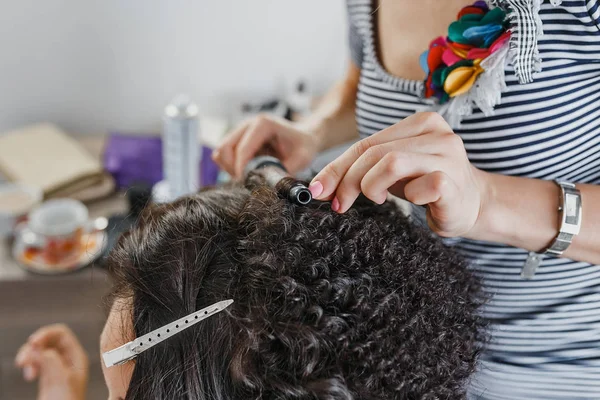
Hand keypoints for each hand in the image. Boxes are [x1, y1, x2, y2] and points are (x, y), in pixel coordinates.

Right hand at [15, 324, 88, 399]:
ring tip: (26, 371)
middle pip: (49, 340)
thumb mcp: (60, 379)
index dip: (46, 333)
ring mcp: (57, 367)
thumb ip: (51, 360)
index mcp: (76, 356)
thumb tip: (37, 347)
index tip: (32, 342)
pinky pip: (37, 362)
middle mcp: (68, 359)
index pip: (61, 334)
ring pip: (40, 351)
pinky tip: (30, 376)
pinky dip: (30, 365)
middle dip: (34, 347)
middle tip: (22, 360)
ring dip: (29, 356)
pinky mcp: (47, 376)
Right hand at [212, 114, 319, 178]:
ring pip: (220, 153)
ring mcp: (240, 131)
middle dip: (233, 169)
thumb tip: (271, 187)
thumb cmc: (304, 146)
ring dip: (229, 169)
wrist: (305, 137)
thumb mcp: (302, 159)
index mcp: (263, 124)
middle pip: (224, 149)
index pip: (241, 149)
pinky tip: (247, 172)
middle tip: (248, 181)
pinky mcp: (237, 140)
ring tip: (248, 176)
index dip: (242, 170)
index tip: (249, 184)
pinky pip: (224, 156)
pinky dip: (230, 167)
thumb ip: (287, 172)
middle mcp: (248, 124)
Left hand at [309, 112, 488, 237]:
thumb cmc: (428, 187)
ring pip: (391, 162)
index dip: (336, 166)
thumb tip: (321, 184)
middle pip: (374, 151)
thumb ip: (363, 168)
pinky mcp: (454, 179)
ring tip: (375, 198)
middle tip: (340, 203)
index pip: (366, 142)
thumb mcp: (392, 172)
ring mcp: (447, 154)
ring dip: (371, 185)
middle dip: (347, 180)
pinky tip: (416, 201)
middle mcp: (436, 132)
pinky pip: (420, 185)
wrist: (474, 206)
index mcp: (419, 123)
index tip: (318, 188)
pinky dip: (409, 196)